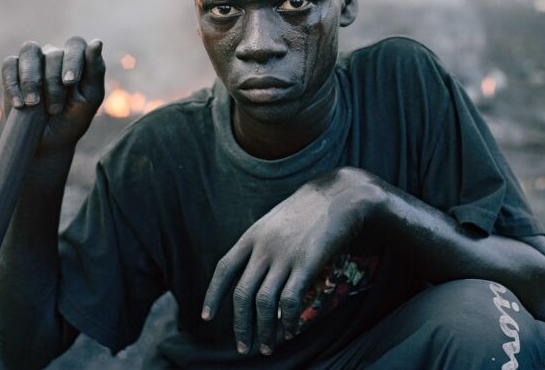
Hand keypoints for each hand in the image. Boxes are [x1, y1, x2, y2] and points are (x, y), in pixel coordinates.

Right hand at [1, 37, 104, 157]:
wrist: (48, 143)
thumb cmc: (73, 118)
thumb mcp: (90, 98)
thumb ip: (96, 70)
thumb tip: (97, 42)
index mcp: (77, 59)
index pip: (75, 44)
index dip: (72, 61)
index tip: (70, 83)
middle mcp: (54, 55)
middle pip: (53, 53)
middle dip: (54, 82)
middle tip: (55, 108)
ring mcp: (32, 61)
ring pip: (29, 50)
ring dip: (32, 78)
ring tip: (34, 103)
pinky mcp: (12, 72)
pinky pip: (9, 64)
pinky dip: (14, 84)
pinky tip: (20, 104)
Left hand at [202, 168, 370, 356]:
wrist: (338, 195)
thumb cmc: (308, 209)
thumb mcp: (275, 220)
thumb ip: (262, 244)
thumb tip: (254, 275)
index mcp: (252, 235)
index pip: (223, 268)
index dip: (212, 295)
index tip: (206, 317)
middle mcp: (264, 247)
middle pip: (242, 294)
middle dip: (240, 326)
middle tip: (243, 347)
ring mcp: (284, 255)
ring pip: (264, 304)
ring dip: (264, 331)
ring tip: (266, 348)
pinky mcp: (307, 264)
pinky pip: (290, 302)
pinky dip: (287, 322)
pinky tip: (290, 332)